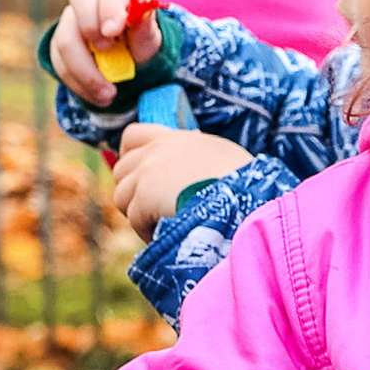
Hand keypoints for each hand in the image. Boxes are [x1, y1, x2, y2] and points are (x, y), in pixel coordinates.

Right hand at [47, 0, 164, 105]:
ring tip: (109, 94)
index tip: (112, 32)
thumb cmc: (142, 45)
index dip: (109, 8)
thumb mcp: (150, 40)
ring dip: (86, 72)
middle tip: (107, 51)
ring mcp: (72, 20)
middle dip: (90, 28)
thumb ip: (144, 27)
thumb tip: (142, 10)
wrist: (130, 65)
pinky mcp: (59, 43)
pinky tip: (98, 96)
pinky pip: (60, 63)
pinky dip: (79, 84)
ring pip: (66, 40)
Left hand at [110, 125, 254, 239]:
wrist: (246, 200)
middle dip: (133, 191)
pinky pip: (135, 219)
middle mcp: (157, 151)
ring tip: (164, 225)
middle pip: (122, 170)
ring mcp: (147, 174)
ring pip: (122, 196)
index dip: (131, 155)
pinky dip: (148, 231)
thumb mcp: (222, 156)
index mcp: (175, 139)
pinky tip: (169, 235)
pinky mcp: (144, 197)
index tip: (141, 174)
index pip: (134, 135)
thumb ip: (196, 154)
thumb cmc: (245, 183)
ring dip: (139, 213)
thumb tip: (192, 154)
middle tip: (155, 209)